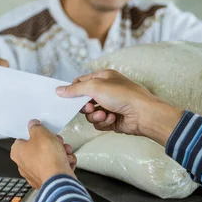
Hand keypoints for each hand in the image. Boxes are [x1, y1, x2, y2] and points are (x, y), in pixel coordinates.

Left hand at [11, 120, 76, 188]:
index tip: (42, 131)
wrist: (59, 180)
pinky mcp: (47, 180)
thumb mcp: (41, 134)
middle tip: (58, 142)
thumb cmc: (47, 159)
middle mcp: (24, 165)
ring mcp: (36, 174)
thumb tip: (33, 125)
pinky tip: (68, 162)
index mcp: (17, 152)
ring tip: (66, 152)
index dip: (35, 134)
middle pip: (39, 148)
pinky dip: (64, 164)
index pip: (23, 139)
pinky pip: (56, 168)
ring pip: (49, 158)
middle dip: (53, 144)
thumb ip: (36, 127)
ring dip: (61, 153)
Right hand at [56, 69, 183, 145]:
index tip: (66, 97)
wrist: (143, 114)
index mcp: (103, 78)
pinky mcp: (112, 120)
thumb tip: (59, 90)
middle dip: (85, 106)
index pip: (81, 82)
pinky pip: (98, 123)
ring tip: (105, 115)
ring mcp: (109, 106)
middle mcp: (106, 91)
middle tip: (89, 107)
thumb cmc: (123, 95)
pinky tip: (113, 120)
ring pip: (90, 114)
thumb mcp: (95, 87)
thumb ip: (75, 89)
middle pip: (83, 100)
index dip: (73, 90)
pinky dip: (103, 123)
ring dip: (95, 116)